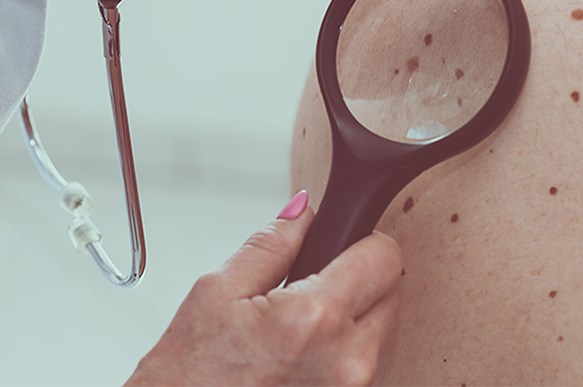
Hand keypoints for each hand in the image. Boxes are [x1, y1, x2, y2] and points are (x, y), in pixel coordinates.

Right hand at [126, 191, 402, 386]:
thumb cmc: (191, 373)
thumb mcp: (218, 290)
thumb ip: (272, 243)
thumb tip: (304, 211)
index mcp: (314, 319)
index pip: (385, 257)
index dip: (361, 241)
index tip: (341, 244)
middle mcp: (346, 360)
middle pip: (392, 291)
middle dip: (359, 279)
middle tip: (311, 287)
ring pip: (384, 328)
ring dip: (355, 317)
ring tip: (301, 326)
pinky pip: (368, 361)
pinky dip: (346, 349)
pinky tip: (305, 352)